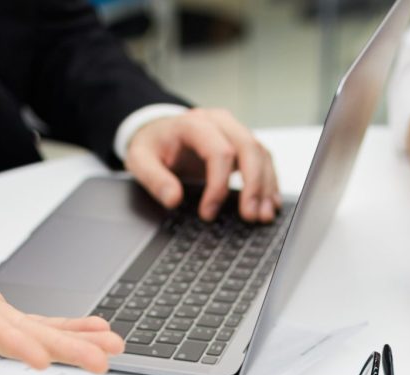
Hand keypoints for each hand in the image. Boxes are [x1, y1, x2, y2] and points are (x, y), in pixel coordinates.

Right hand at [0, 200, 123, 373]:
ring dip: (74, 344)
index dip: (10, 341)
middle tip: (98, 360)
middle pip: (18, 339)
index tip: (39, 358)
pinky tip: (97, 331)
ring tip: (111, 347)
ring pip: (34, 337)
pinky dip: (69, 329)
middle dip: (60, 351)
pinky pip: (37, 326)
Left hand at [125, 108, 280, 222]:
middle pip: (248, 148)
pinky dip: (269, 182)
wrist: (158, 131)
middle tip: (249, 216)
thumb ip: (154, 179)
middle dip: (253, 185)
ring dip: (265, 186)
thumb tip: (173, 199)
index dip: (218, 185)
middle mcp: (219, 122)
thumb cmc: (152, 144)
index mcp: (194, 124)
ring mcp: (234, 131)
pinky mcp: (242, 144)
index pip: (219, 151)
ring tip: (263, 216)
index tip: (208, 213)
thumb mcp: (140, 159)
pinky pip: (263, 160)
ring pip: (260, 153)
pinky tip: (269, 204)